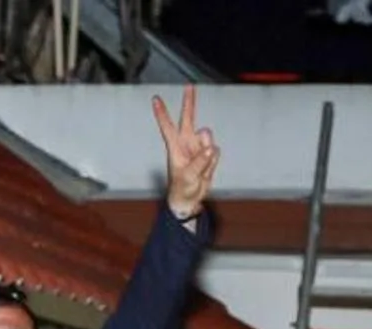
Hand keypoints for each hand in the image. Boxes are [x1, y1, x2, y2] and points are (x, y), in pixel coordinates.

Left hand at [154, 86, 220, 220]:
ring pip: (207, 138)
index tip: (155, 99)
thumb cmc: (182, 188)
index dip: (162, 113)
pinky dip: (213, 162)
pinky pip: (216, 152)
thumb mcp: (188, 176)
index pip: (167, 126)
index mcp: (174, 146)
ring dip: (207, 152)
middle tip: (189, 86)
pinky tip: (206, 170)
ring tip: (201, 168)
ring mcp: (198, 147)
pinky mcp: (209, 154)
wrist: (190, 199)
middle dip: (189, 102)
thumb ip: (200, 162)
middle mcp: (186, 143)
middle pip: (188, 118)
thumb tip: (211, 149)